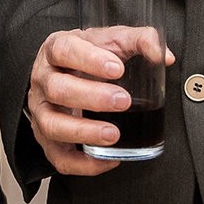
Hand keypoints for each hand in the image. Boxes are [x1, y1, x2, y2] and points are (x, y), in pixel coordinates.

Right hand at [26, 27, 174, 176]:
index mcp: (56, 49)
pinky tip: (109, 160)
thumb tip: (163, 56)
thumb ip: (140, 40)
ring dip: (83, 132)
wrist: (66, 70)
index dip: (89, 59)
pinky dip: (83, 164)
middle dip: (92, 97)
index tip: (118, 69)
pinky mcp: (46, 137)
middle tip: (123, 101)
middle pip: (58, 88)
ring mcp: (41, 110)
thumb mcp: (113, 40)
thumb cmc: (90, 55)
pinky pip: (58, 157)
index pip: (64, 50)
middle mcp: (43, 79)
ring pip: (52, 125)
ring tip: (114, 134)